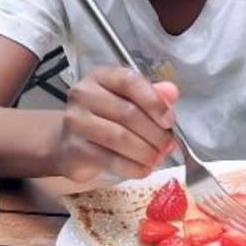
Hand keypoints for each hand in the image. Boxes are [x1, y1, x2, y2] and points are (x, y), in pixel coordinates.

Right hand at [53, 67, 178, 181]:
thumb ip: (153, 95)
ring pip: (119, 137)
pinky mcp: (74, 149)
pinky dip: (133, 167)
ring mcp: (75, 122)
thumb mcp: (131, 101)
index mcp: (101, 77)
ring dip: (146, 151)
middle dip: (155, 133)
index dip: (154, 102)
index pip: (129, 82)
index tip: (170, 120)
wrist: (74, 144)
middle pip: (127, 113)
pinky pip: (110, 160)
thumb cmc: (108, 119)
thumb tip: (171, 91)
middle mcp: (83, 94)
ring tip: (158, 157)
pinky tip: (144, 168)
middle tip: (168, 145)